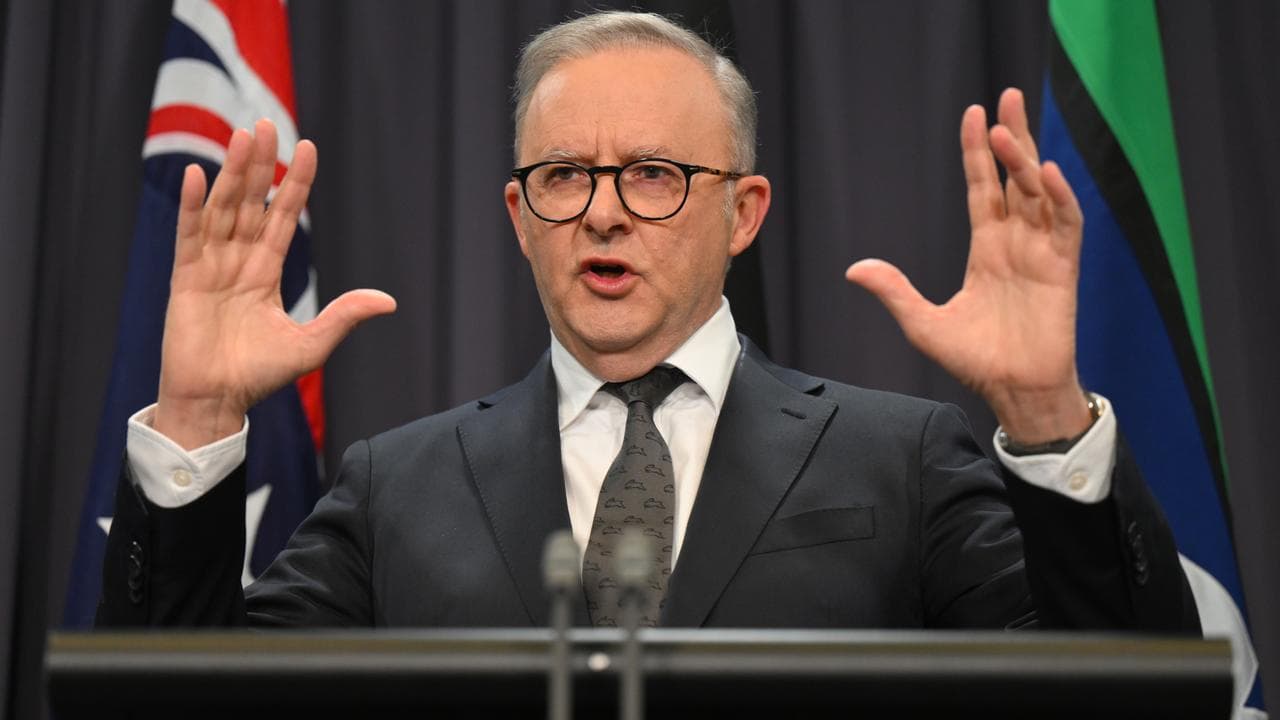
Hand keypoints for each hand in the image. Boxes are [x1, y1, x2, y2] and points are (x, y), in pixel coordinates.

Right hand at [154, 119, 396, 449]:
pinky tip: (197, 175)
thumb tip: (389, 301)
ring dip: (231, 173)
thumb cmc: (260, 376)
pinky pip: (189, 234)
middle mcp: (238, 261)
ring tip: (241, 136)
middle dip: (259, 165)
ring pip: (222, 208)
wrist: (218, 402)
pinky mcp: (186, 278)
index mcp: (267, 272)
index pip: (283, 217)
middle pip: (250, 202)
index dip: (294, 184)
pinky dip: (192, 205)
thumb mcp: (312, 343)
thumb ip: (344, 316)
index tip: (307, 149)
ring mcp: (211, 266)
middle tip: (266, 125)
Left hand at [845, 88, 1090, 443]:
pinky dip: (1059, 199)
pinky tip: (1046, 174)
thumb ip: (894, 291)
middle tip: (1005, 95)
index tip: (971, 114)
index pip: (984, 188)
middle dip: (1011, 137)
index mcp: (987, 249)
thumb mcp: (923, 323)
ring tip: (1008, 131)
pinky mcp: (1063, 271)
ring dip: (1025, 161)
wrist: (1012, 391)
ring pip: (1038, 193)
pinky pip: (1066, 226)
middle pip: (1015, 178)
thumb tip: (853, 269)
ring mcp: (1042, 253)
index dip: (978, 153)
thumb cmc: (974, 361)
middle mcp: (1016, 243)